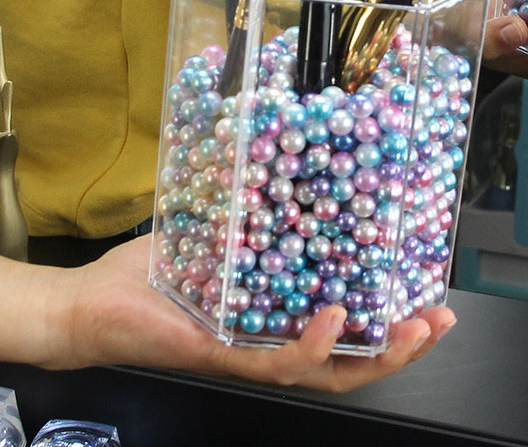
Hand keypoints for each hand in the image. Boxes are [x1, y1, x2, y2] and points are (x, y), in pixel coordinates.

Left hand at [0, 236, 455, 393]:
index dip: (385, 317)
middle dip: (401, 344)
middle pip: (349, 358)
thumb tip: (276, 156)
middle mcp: (269, 341)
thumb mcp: (210, 230)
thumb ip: (244, 206)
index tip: (422, 290)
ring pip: (328, 371)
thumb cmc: (149, 272)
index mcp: (272, 314)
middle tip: (439, 318)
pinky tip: (337, 318)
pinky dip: (312, 344)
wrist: (89, 306)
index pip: (340, 325)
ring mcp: (250, 354)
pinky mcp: (224, 357)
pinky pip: (278, 361)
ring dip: (377, 353)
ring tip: (414, 328)